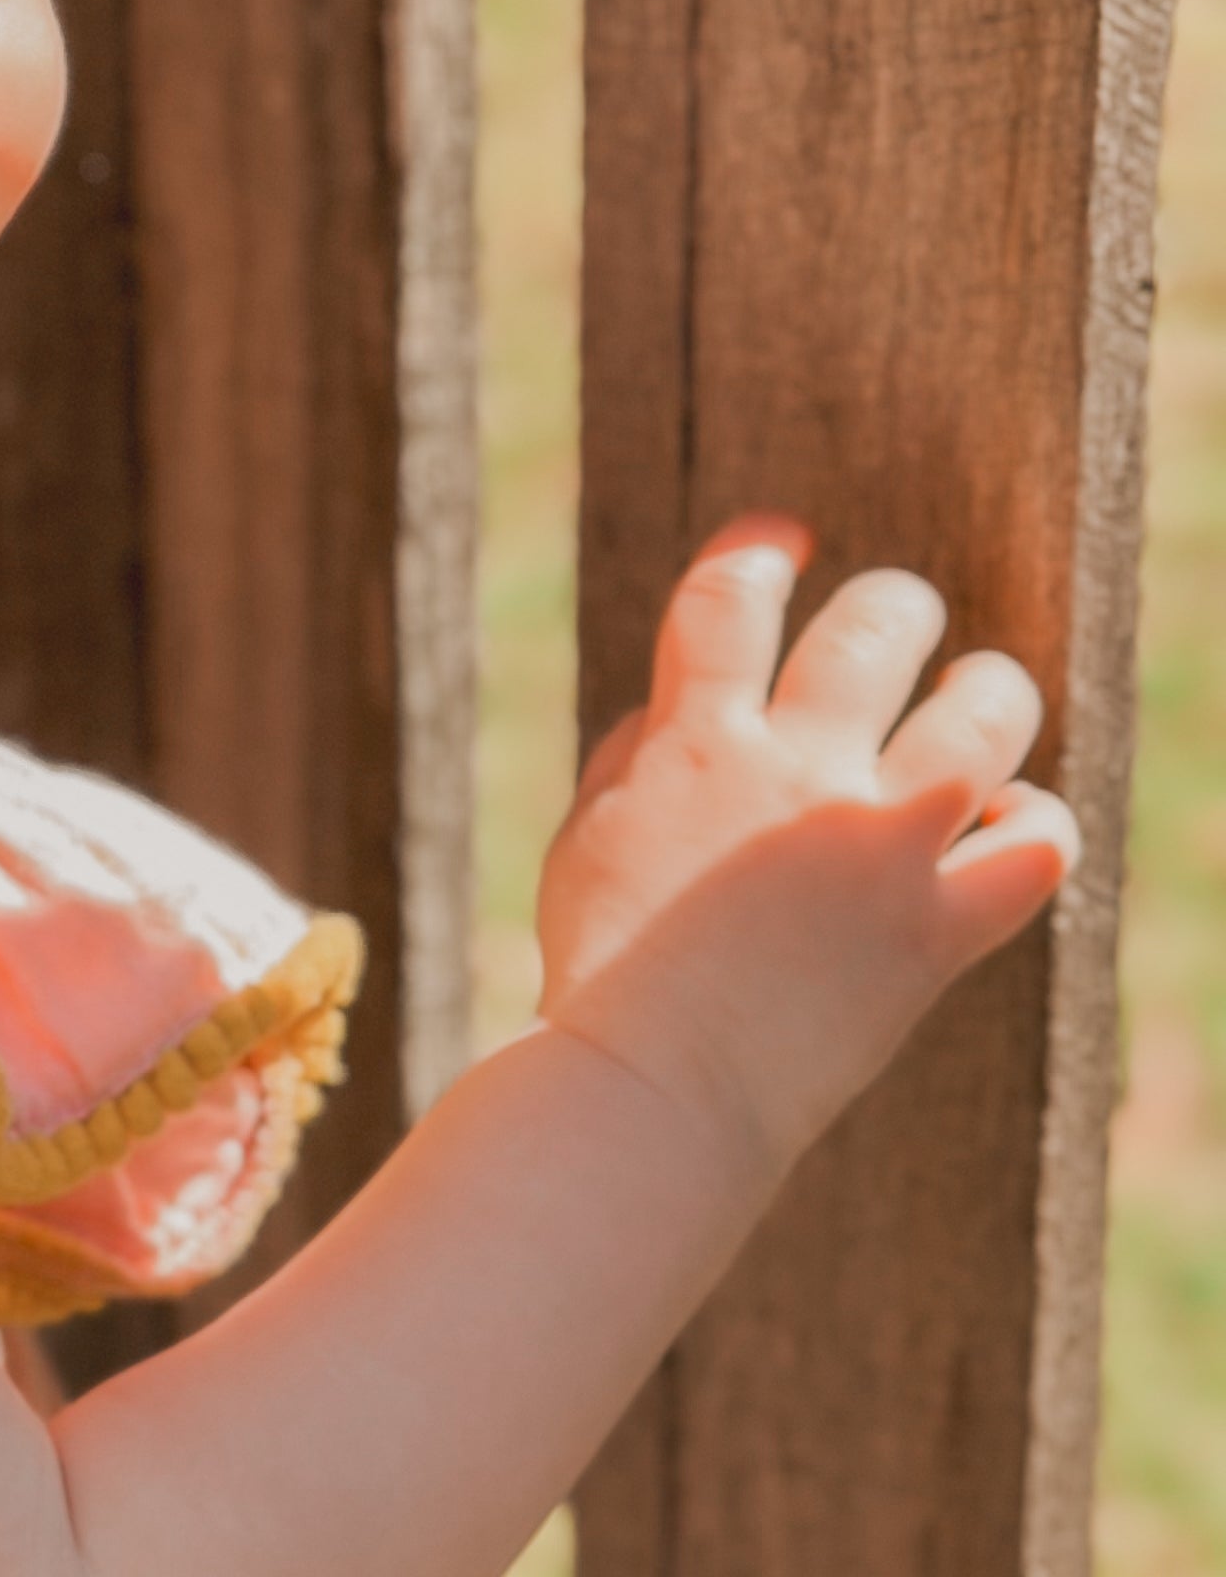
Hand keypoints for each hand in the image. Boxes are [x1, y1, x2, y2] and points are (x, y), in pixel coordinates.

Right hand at [536, 519, 1077, 1172]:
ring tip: (984, 690)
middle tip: (902, 616)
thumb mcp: (591, 835)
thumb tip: (678, 707)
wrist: (657, 1091)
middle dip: (896, 607)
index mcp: (695, 741)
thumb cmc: (604, 968)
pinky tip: (1018, 822)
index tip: (786, 539)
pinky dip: (1039, 825)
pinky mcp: (938, 931)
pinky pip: (1036, 851)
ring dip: (992, 690)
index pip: (732, 596)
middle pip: (874, 631)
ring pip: (981, 719)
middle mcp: (794, 773)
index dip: (760, 550)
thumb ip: (637, 755)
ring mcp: (875, 848)